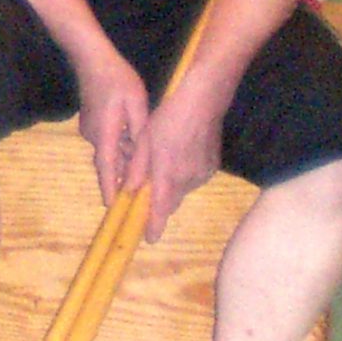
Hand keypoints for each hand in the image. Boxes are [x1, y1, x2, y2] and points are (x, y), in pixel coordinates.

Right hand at [73, 49, 151, 209]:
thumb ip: (139, 138)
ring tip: (144, 164)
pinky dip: (121, 147)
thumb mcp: (137, 106)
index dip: (110, 188)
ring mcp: (90, 129)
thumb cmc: (118, 79)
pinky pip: (108, 141)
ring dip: (125, 159)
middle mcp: (93, 135)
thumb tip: (140, 164)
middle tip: (141, 191)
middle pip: (109, 162)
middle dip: (123, 177)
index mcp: (105, 132)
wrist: (92, 58)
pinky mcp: (91, 123)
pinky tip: (134, 142)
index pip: (107, 167)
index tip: (111, 207)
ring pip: (110, 151)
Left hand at [136, 78, 225, 241]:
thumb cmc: (168, 118)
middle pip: (172, 200)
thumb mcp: (145, 141)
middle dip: (159, 203)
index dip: (155, 224)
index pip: (161, 207)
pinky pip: (193, 178)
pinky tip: (177, 157)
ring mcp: (203, 173)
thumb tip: (130, 190)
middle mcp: (189, 178)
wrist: (203, 102)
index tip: (150, 238)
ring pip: (182, 188)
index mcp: (168, 172)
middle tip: (146, 200)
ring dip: (170, 186)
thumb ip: (138, 168)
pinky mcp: (212, 166)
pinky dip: (182, 175)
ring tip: (162, 166)